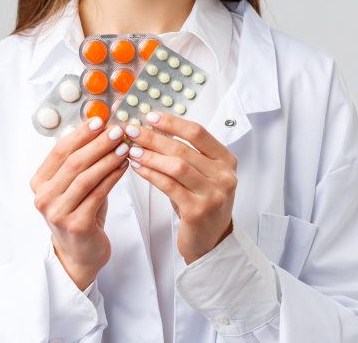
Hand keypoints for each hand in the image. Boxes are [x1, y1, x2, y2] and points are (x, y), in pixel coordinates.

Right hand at [30, 118, 130, 289]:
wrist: (80, 254)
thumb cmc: (80, 213)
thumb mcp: (75, 185)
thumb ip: (81, 161)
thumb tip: (100, 126)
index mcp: (39, 182)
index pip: (59, 151)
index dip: (80, 134)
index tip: (99, 120)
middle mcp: (43, 197)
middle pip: (73, 162)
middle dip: (98, 143)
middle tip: (118, 130)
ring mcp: (57, 212)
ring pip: (86, 177)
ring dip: (108, 158)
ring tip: (125, 146)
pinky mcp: (75, 224)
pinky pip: (98, 193)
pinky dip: (113, 177)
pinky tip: (125, 166)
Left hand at [122, 111, 237, 263]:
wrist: (210, 240)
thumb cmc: (201, 203)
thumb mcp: (201, 175)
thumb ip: (186, 153)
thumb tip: (152, 128)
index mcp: (226, 160)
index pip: (198, 133)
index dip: (172, 122)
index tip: (150, 116)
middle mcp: (224, 176)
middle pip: (184, 148)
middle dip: (154, 137)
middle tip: (133, 130)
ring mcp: (213, 194)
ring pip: (177, 166)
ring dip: (150, 155)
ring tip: (131, 149)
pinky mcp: (198, 211)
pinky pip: (169, 186)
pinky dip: (151, 174)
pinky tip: (137, 168)